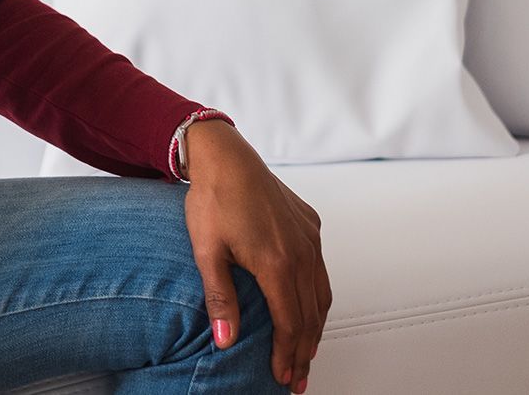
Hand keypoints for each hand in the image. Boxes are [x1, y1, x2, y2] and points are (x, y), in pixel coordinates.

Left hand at [183, 121, 329, 392]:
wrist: (226, 157)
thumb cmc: (212, 200)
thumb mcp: (207, 252)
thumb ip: (220, 299)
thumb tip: (226, 341)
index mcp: (276, 263)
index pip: (290, 323)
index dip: (287, 354)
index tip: (283, 377)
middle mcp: (301, 252)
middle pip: (310, 315)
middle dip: (304, 351)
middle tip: (297, 378)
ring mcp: (309, 238)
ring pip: (321, 294)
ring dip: (315, 327)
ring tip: (306, 353)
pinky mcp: (310, 225)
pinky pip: (321, 270)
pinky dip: (318, 297)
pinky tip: (310, 308)